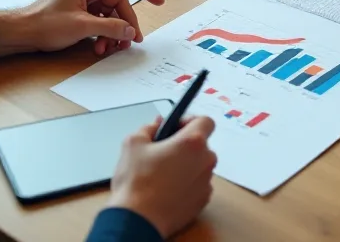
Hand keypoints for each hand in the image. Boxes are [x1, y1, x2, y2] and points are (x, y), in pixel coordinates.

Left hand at [0, 0, 165, 56]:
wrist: (22, 32)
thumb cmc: (44, 23)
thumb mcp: (82, 26)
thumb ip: (110, 27)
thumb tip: (130, 32)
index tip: (158, 1)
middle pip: (118, 3)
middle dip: (124, 25)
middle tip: (130, 42)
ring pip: (110, 14)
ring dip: (113, 32)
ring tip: (109, 48)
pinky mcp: (80, 8)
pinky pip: (100, 19)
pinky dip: (103, 33)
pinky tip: (99, 46)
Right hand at [108, 117, 217, 238]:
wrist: (138, 219)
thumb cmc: (136, 182)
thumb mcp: (133, 143)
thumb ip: (149, 128)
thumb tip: (156, 125)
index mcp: (192, 142)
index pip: (206, 121)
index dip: (190, 121)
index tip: (177, 127)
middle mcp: (205, 161)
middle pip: (201, 145)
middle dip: (184, 145)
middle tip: (163, 151)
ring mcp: (206, 182)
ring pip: (199, 165)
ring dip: (185, 165)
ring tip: (162, 173)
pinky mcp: (203, 200)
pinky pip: (198, 184)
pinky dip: (186, 183)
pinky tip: (167, 188)